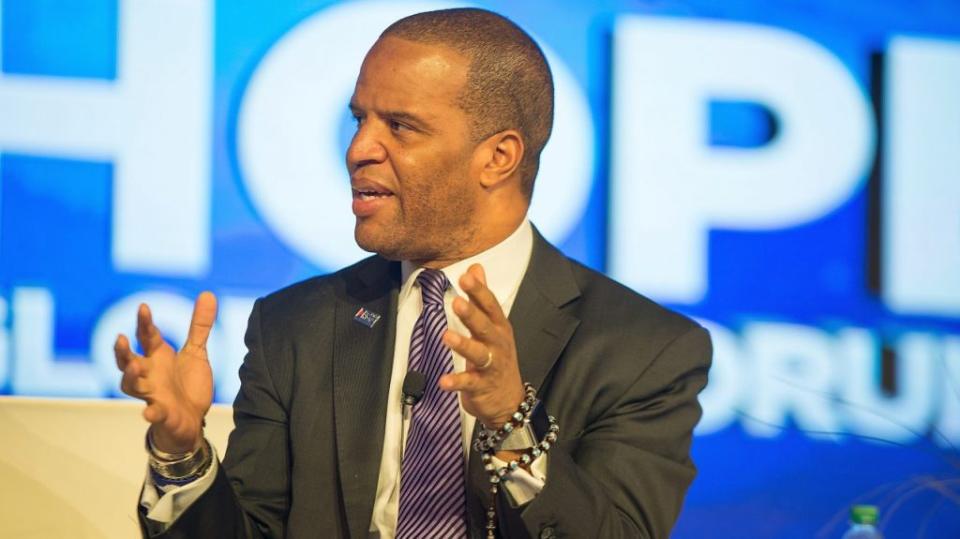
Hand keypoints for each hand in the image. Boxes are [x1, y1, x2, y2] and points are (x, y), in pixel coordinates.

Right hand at [115, 292, 217, 453]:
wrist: (192, 419)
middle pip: (128, 361)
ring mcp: (153, 395)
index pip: (147, 336)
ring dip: (131, 376)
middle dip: (123, 351)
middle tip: (121, 338)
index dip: (144, 322)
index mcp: (157, 357)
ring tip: (134, 365)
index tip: (143, 307)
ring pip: (133, 386)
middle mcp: (149, 374)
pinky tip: (148, 412)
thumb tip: (208, 293)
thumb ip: (199, 326)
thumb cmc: (187, 384)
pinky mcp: (163, 414)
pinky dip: (151, 413)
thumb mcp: (196, 352)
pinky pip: (154, 414)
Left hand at [440, 264, 523, 426]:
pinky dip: (456, 382)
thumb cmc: (498, 358)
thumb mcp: (493, 326)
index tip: (466, 276)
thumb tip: (475, 268)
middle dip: (472, 314)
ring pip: (478, 353)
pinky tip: (443, 381)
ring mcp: (491, 366)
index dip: (479, 291)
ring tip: (447, 336)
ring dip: (463, 345)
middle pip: (485, 327)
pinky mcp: (482, 386)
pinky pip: (469, 383)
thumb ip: (481, 298)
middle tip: (456, 301)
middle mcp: (497, 344)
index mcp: (499, 327)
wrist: (509, 402)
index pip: (490, 305)